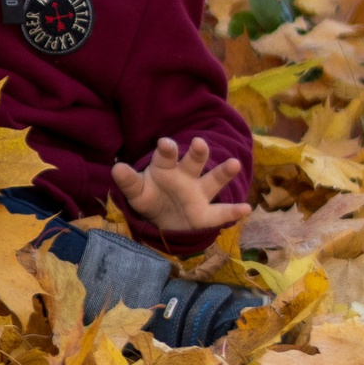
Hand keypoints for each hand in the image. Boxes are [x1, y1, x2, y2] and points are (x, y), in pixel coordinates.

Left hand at [111, 137, 250, 233]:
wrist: (161, 220)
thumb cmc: (150, 196)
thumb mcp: (136, 191)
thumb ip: (128, 181)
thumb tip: (117, 167)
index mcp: (165, 167)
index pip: (166, 156)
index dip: (166, 150)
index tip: (165, 143)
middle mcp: (185, 176)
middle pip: (193, 162)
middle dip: (197, 153)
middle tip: (199, 143)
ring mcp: (198, 193)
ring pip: (212, 181)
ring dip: (223, 172)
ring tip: (234, 164)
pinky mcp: (206, 214)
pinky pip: (220, 213)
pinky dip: (233, 211)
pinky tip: (246, 209)